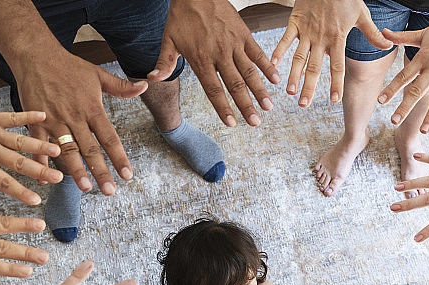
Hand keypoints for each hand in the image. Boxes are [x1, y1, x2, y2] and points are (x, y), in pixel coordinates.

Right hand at [13, 49, 146, 193]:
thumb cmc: (69, 66)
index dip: (119, 157)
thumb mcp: (97, 74)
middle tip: (109, 191)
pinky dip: (41, 161)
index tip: (127, 175)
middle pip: (90, 149)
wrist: (36, 55)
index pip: (109, 137)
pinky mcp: (36, 121)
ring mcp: (54, 120)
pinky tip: (45, 179)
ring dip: (76, 170)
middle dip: (100, 171)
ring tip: (85, 188)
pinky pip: (38, 145)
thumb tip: (145, 86)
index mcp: (91, 108)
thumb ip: (121, 86)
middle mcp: (74, 116)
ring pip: (67, 150)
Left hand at [149, 0, 279, 126]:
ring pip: (249, 71)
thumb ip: (164, 63)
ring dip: (260, 90)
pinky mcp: (243, 34)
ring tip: (269, 107)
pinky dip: (267, 66)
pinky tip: (276, 80)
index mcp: (201, 59)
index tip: (232, 123)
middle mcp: (220, 54)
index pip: (214, 89)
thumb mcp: (168, 40)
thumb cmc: (182, 17)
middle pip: (235, 85)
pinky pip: (257, 53)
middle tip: (256, 123)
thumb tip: (152, 80)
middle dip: (246, 106)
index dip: (223, 108)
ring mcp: (234, 44)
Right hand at [271, 0, 390, 105]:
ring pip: (299, 57)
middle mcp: (321, 38)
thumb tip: (388, 46)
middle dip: (309, 87)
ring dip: (293, 75)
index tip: (334, 100)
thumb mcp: (362, 14)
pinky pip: (285, 39)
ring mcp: (306, 31)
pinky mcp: (295, 22)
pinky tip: (273, 65)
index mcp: (338, 38)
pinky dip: (278, 51)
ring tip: (290, 92)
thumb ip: (372, 33)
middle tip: (304, 105)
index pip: (338, 66)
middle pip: (314, 67)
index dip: (336, 83)